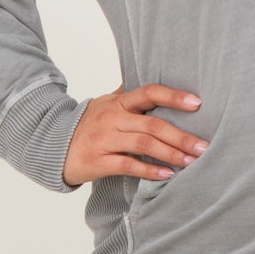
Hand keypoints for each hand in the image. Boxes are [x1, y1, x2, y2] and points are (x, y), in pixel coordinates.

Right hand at [61, 83, 208, 188]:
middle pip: (152, 124)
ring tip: (191, 161)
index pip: (149, 93)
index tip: (197, 103)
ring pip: (143, 144)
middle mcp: (112, 118)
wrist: (51, 145)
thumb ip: (130, 95)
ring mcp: (104, 140)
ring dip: (170, 154)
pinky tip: (167, 175)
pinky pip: (128, 165)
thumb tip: (155, 78)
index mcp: (118, 102)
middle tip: (203, 146)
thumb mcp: (107, 104)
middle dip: (181, 136)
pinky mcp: (98, 161)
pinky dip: (150, 171)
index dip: (173, 97)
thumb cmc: (88, 125)